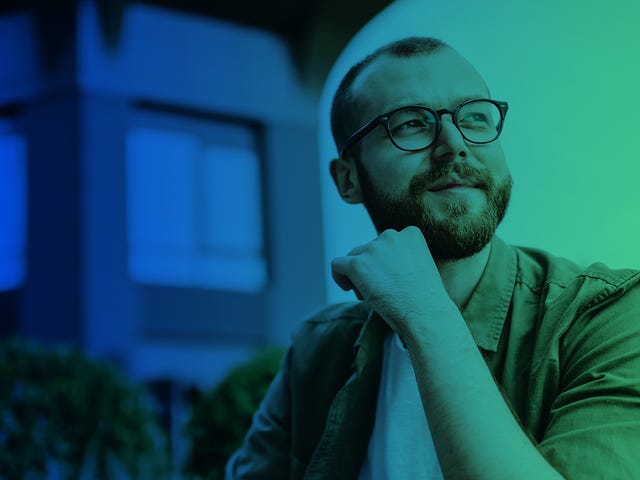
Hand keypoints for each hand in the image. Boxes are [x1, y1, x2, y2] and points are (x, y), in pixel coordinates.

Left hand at [331, 226, 453, 337]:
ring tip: (370, 295)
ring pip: (353, 257)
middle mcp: (391, 235)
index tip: (392, 279)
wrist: (425, 315)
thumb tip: (376, 264)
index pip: (387, 243)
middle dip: (372, 268)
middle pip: (369, 249)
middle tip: (382, 291)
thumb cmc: (426, 300)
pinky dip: (339, 276)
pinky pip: (337, 264)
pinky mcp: (357, 264)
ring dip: (359, 275)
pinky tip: (348, 289)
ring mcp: (373, 249)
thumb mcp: (420, 267)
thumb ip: (401, 258)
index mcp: (410, 233)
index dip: (385, 262)